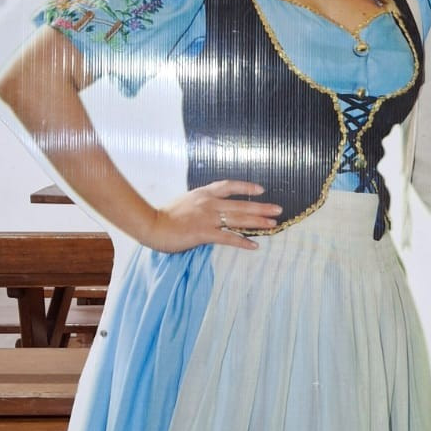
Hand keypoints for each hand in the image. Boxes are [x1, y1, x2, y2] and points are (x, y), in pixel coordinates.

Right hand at [141, 180, 281, 252]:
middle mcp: (209, 203)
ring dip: (258, 222)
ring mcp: (207, 218)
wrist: (151, 224)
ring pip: (238, 219)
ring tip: (273, 224)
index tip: (260, 189)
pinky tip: (254, 245)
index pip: (229, 186)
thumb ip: (200, 202)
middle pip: (241, 204)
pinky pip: (228, 238)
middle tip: (278, 209)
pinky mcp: (204, 233)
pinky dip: (242, 241)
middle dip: (261, 207)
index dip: (246, 187)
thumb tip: (212, 207)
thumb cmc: (165, 216)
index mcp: (203, 194)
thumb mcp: (185, 201)